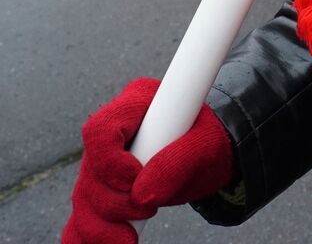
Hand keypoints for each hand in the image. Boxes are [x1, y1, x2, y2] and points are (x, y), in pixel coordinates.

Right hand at [62, 78, 235, 243]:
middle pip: (90, 173)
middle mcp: (113, 132)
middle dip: (116, 202)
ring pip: (83, 200)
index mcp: (137, 103)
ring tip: (131, 237)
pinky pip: (80, 220)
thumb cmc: (208, 140)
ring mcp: (101, 164)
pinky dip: (88, 238)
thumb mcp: (207, 145)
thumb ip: (180, 161)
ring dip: (103, 227)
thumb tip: (143, 195)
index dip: (112, 163)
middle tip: (151, 208)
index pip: (100, 130)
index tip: (137, 179)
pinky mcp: (100, 191)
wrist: (209, 158)